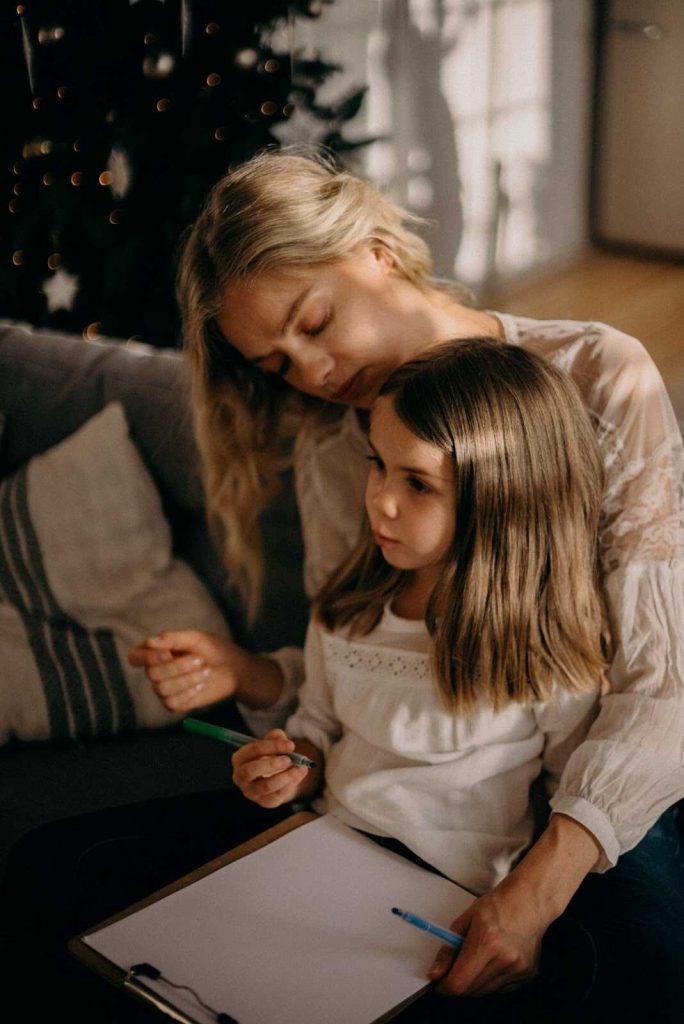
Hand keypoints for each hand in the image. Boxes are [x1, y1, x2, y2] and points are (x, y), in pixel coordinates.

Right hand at [128, 630, 281, 713]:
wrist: (233, 669)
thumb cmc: (213, 649)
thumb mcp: (196, 638)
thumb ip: (173, 638)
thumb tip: (150, 641)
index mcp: (157, 652)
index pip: (135, 657)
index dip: (147, 657)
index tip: (168, 653)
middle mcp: (156, 671)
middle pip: (152, 674)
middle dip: (178, 667)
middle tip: (200, 660)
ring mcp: (165, 688)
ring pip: (162, 689)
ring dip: (187, 679)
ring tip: (206, 671)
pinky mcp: (175, 703)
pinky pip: (172, 702)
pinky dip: (189, 692)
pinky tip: (201, 685)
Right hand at [232, 729, 310, 807]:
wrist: (277, 776)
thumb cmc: (271, 756)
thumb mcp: (272, 743)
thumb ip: (275, 737)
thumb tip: (280, 737)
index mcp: (240, 758)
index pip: (253, 751)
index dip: (272, 746)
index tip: (291, 745)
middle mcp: (240, 777)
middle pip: (251, 771)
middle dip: (272, 764)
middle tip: (289, 759)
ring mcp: (251, 792)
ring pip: (266, 786)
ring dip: (286, 776)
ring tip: (301, 767)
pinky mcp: (265, 802)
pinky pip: (277, 795)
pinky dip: (291, 784)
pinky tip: (300, 774)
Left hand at [426, 814, 600, 996]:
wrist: (529, 901)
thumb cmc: (498, 905)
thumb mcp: (466, 920)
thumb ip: (448, 949)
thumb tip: (435, 973)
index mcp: (487, 940)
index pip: (459, 982)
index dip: (444, 986)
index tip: (439, 982)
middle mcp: (505, 958)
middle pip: (470, 990)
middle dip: (458, 982)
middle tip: (456, 966)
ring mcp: (518, 969)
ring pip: (484, 992)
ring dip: (474, 982)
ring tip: (478, 957)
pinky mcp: (527, 976)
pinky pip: (499, 990)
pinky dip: (490, 981)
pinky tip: (493, 961)